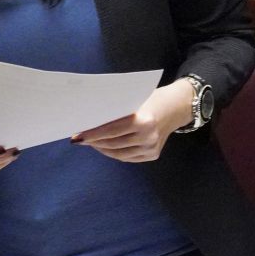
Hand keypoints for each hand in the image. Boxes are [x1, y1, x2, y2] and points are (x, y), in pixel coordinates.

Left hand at [71, 80, 194, 162]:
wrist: (177, 107)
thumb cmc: (151, 97)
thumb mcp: (134, 99)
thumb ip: (116, 110)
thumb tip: (90, 118)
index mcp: (143, 121)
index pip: (111, 130)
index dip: (93, 134)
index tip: (77, 135)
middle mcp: (148, 137)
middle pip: (113, 143)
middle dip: (94, 142)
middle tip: (79, 139)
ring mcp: (151, 149)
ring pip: (118, 153)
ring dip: (101, 149)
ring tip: (90, 142)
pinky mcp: (152, 155)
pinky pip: (127, 157)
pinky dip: (113, 153)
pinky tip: (104, 147)